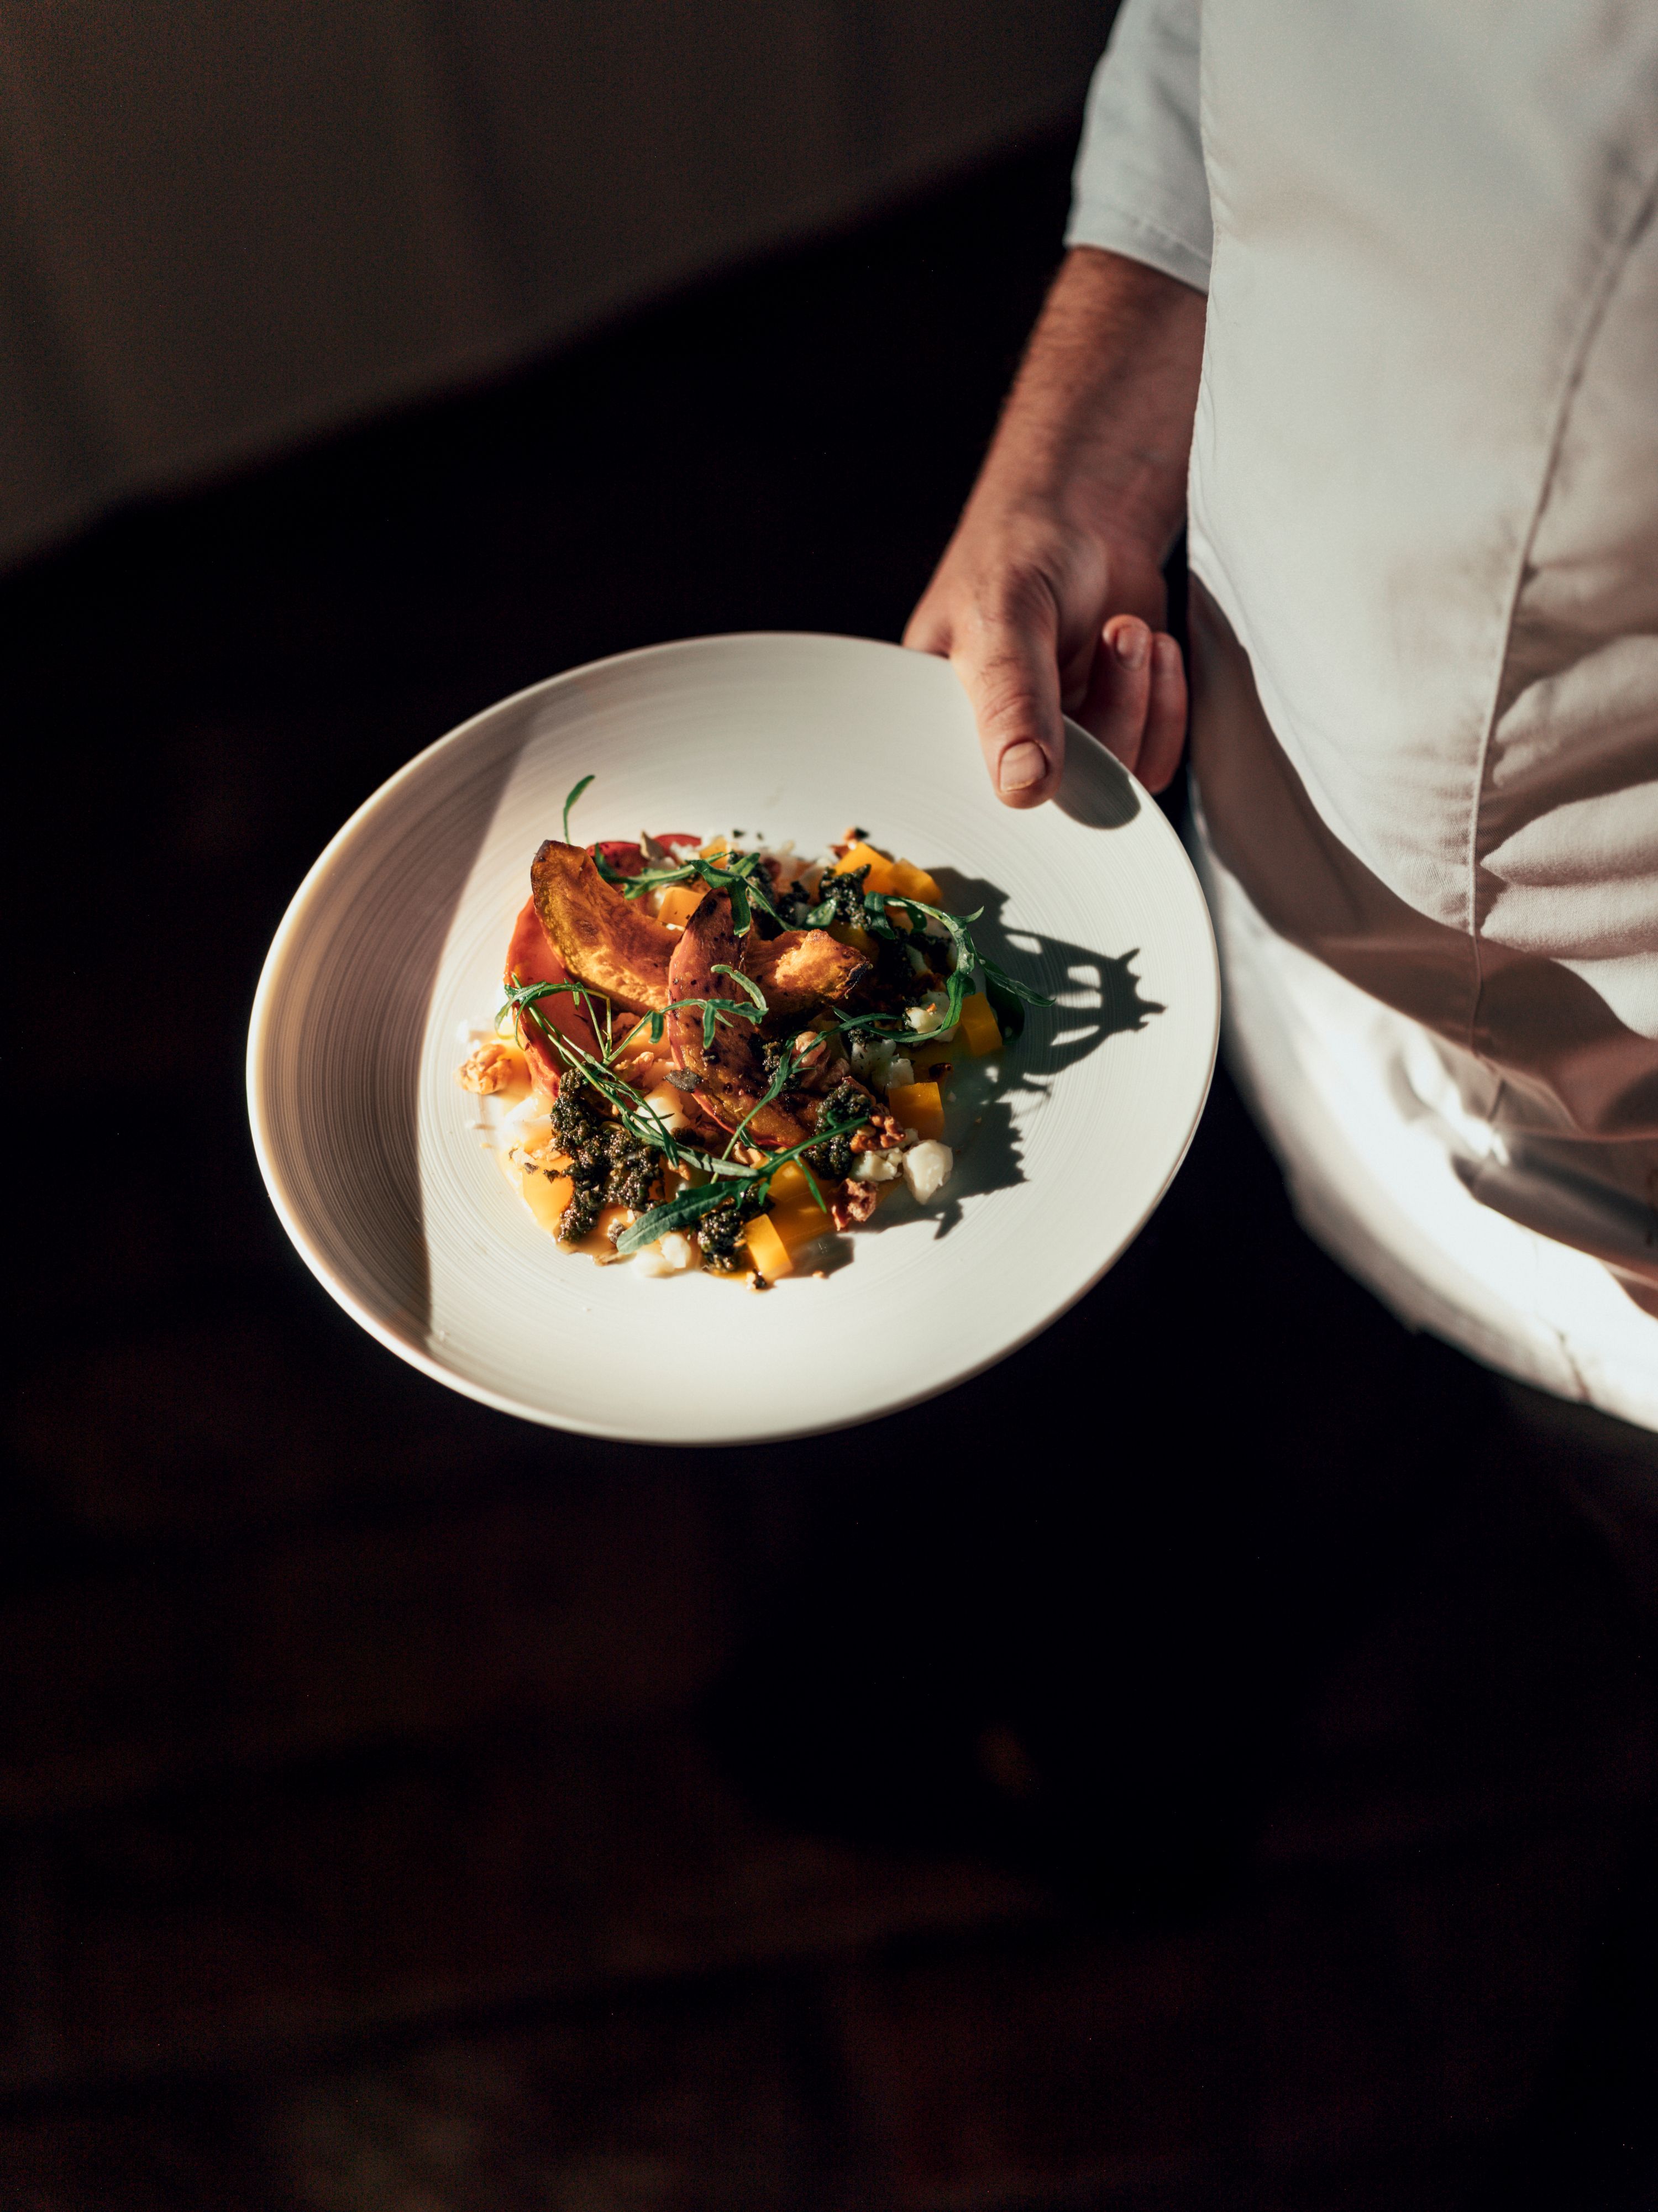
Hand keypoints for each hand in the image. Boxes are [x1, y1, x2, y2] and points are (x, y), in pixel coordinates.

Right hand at [903, 510, 1187, 804]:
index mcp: (944, 725)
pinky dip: (1167, 709)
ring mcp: (1064, 741)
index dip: (1026, 780)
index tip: (1067, 728)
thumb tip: (1024, 787)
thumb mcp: (1001, 615)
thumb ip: (1012, 700)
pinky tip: (1155, 649)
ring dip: (1138, 704)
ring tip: (1129, 631)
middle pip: (1062, 799)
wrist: (1088, 508)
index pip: (978, 797)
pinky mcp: (1116, 729)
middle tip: (1117, 638)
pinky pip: (1153, 762)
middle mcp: (1003, 744)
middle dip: (1106, 721)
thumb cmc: (1021, 546)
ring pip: (1115, 784)